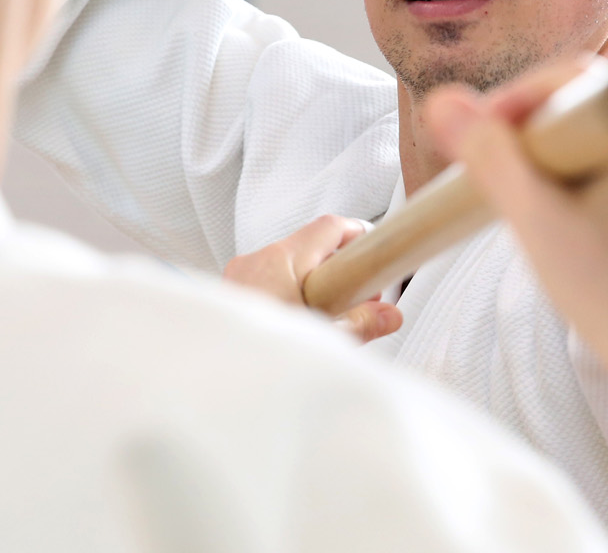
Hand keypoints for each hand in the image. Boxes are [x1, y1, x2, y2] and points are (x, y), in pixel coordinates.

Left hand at [223, 215, 403, 343]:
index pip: (327, 228)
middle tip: (360, 297)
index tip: (373, 251)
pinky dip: (287, 293)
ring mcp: (239, 275)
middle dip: (338, 267)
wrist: (218, 380)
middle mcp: (256, 260)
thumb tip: (389, 315)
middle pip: (308, 246)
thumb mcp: (322, 340)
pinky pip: (267, 280)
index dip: (356, 235)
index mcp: (282, 262)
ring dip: (312, 283)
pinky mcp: (229, 291)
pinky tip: (299, 321)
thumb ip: (360, 324)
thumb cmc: (261, 359)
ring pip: (287, 266)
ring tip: (330, 315)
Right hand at [427, 67, 607, 377]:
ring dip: (591, 165)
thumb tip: (442, 102)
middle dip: (551, 141)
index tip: (482, 136)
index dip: (515, 103)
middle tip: (513, 182)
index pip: (568, 83)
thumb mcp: (533, 221)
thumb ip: (487, 154)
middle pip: (601, 113)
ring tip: (560, 214)